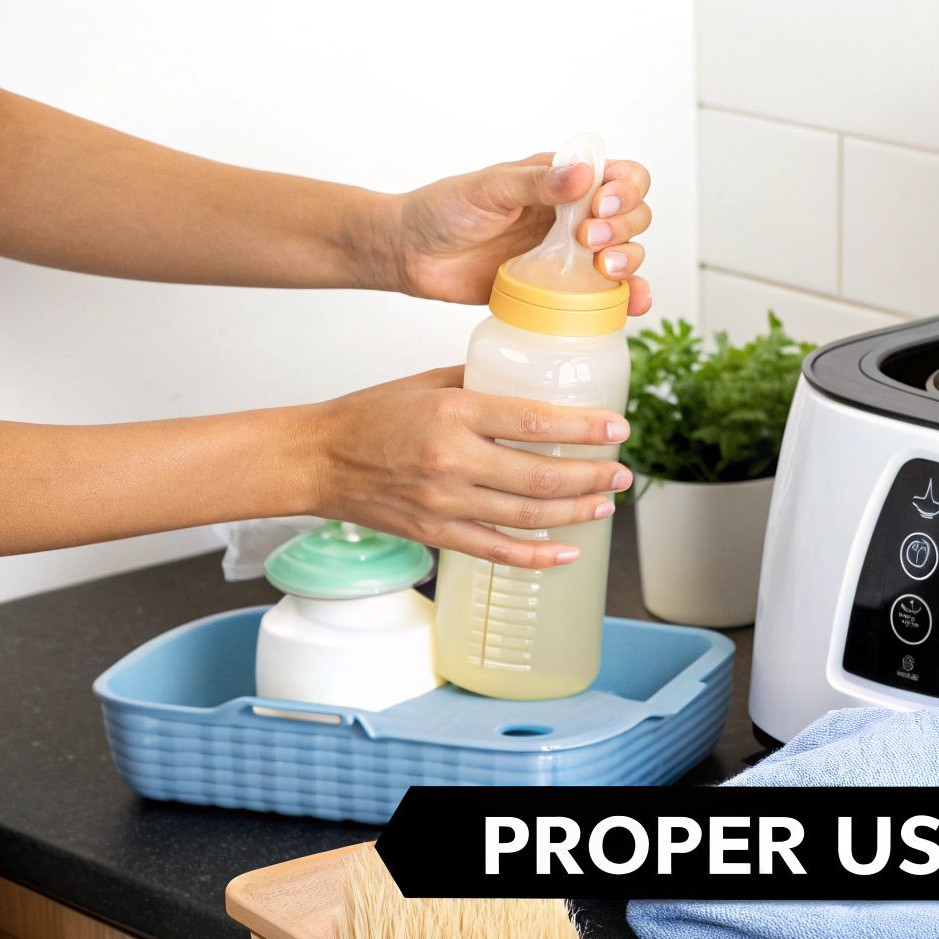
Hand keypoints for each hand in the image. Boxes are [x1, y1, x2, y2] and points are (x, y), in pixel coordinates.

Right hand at [306, 367, 633, 566]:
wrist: (316, 459)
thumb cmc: (369, 415)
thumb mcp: (428, 381)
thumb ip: (482, 381)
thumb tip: (533, 381)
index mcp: (454, 414)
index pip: (535, 421)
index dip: (584, 428)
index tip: (618, 428)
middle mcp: (452, 460)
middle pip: (540, 475)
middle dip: (592, 476)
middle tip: (622, 473)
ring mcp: (445, 503)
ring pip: (527, 515)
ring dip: (575, 512)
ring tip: (606, 504)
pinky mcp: (436, 534)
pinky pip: (496, 551)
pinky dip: (536, 556)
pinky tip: (567, 552)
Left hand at [365, 154, 653, 312]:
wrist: (411, 254)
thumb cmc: (443, 210)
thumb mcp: (487, 189)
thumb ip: (535, 182)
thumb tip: (584, 175)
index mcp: (562, 180)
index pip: (622, 175)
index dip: (625, 189)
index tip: (600, 205)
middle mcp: (574, 215)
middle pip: (634, 215)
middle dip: (624, 226)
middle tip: (587, 238)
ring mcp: (571, 254)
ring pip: (628, 253)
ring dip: (630, 260)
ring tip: (602, 268)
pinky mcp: (562, 292)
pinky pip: (608, 295)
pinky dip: (629, 298)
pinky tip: (632, 304)